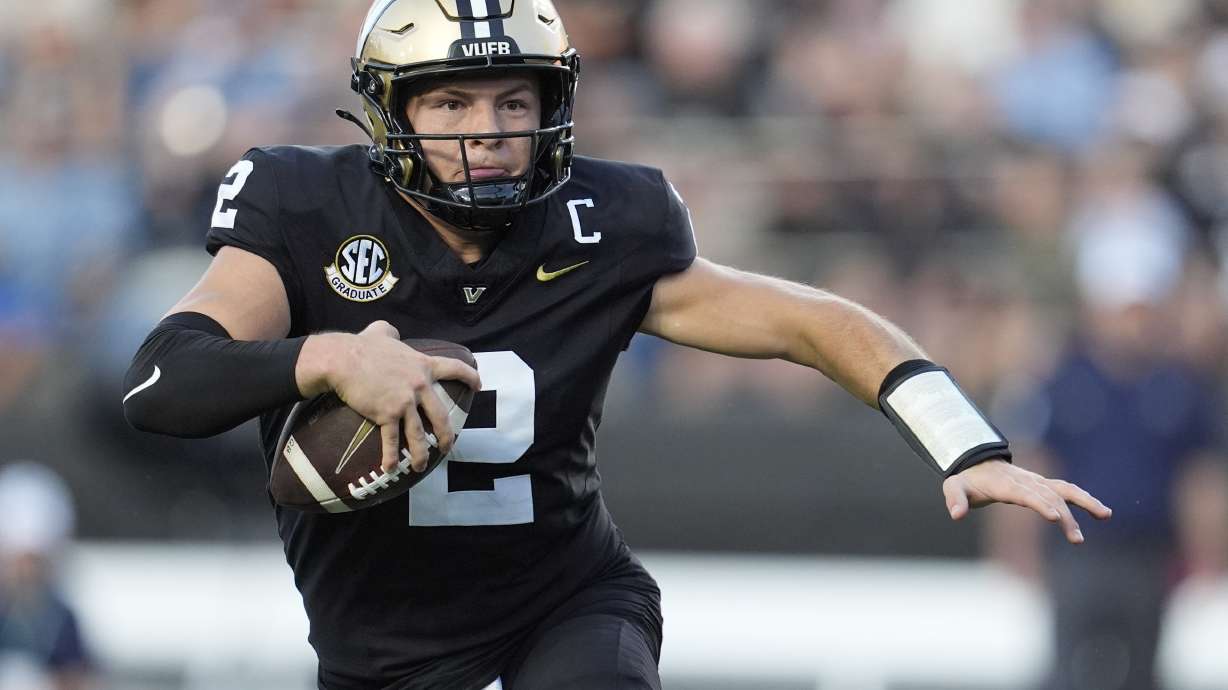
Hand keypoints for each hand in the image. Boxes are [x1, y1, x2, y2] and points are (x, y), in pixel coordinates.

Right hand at [313, 321, 480, 472]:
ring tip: (420, 467)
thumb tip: (392, 332)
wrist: (344, 359)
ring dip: (421, 454)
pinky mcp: (387, 414)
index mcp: (423, 365)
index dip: (469, 377)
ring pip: (419, 434)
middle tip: (447, 447)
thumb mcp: (382, 331)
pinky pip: (391, 440)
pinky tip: (390, 469)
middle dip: (446, 435)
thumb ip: (392, 332)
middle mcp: (419, 385)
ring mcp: (405, 402)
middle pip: (440, 415)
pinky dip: (391, 457)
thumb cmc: (362, 345)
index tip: (478, 386)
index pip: (454, 369)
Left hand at [943, 460, 1111, 543]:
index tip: (1054, 516)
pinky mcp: (1043, 485)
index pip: (1025, 494)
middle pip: (1048, 496)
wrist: (978, 463)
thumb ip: (955, 499)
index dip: (1040, 503)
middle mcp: (1025, 481)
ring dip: (1084, 502)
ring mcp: (1036, 481)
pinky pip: (1066, 490)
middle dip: (1065, 516)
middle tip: (1076, 539)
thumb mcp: (955, 487)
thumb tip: (956, 514)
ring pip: (1064, 490)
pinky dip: (1083, 498)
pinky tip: (1102, 512)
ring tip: (1105, 515)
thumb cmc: (967, 480)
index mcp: (1005, 484)